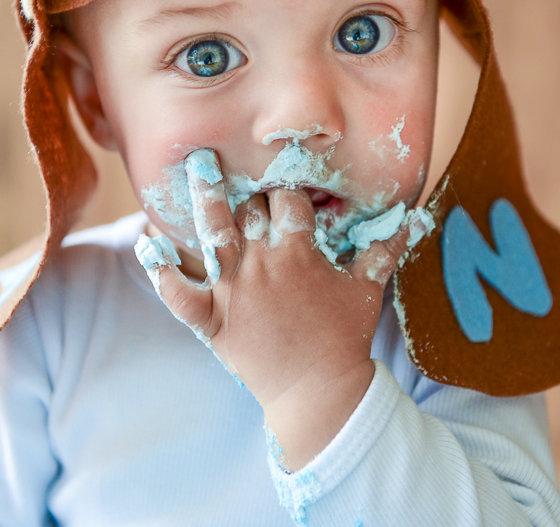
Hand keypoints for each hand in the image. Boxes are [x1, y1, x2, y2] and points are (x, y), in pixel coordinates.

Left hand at [146, 149, 426, 468]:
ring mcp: (232, 291)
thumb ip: (383, 250)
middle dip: (250, 192)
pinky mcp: (211, 319)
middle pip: (250, 210)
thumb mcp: (367, 290)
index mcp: (298, 254)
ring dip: (204, 199)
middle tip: (240, 174)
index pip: (290, 202)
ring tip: (195, 167)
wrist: (317, 391)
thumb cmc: (344, 337)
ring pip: (213, 234)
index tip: (285, 186)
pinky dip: (161, 271)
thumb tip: (410, 219)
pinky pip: (178, 294)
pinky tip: (148, 244)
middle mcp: (262, 265)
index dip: (288, 189)